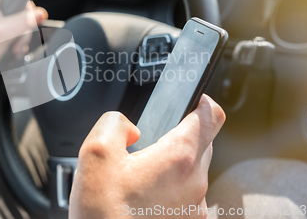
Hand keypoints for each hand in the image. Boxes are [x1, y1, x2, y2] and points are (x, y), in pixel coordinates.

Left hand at [0, 0, 46, 92]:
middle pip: (19, 2)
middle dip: (27, 18)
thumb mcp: (1, 34)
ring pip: (20, 19)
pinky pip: (16, 32)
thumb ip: (22, 22)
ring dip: (23, 34)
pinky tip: (15, 51)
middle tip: (24, 31)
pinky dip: (19, 41)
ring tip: (17, 46)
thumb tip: (40, 14)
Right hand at [69, 95, 225, 218]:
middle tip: (151, 141)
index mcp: (177, 159)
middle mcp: (195, 183)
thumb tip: (129, 128)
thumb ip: (115, 123)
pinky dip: (173, 187)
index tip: (192, 100)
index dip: (202, 101)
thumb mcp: (95, 153)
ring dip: (175, 163)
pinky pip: (188, 194)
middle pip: (204, 142)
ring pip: (195, 169)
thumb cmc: (103, 214)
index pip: (212, 116)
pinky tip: (145, 195)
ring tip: (142, 173)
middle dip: (181, 134)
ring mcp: (196, 208)